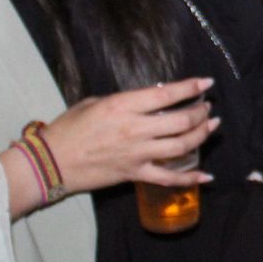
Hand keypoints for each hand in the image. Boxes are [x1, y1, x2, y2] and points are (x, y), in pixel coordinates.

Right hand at [38, 77, 215, 193]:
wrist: (51, 162)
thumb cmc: (68, 128)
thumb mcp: (95, 102)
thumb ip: (124, 101)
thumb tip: (147, 100)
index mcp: (124, 106)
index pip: (167, 94)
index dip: (191, 87)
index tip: (206, 82)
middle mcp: (135, 129)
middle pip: (182, 121)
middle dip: (201, 112)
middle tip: (207, 107)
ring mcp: (137, 154)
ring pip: (181, 146)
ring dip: (202, 135)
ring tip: (211, 126)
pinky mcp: (135, 174)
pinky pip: (169, 178)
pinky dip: (190, 178)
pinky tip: (206, 176)